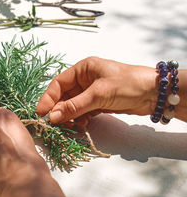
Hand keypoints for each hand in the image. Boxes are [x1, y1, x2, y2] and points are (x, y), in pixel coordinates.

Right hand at [36, 57, 157, 126]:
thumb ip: (74, 106)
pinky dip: (80, 120)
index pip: (58, 84)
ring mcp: (92, 92)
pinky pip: (83, 112)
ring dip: (69, 117)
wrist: (154, 94)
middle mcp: (85, 80)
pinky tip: (81, 126)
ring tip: (70, 127)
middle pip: (64, 97)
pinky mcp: (99, 104)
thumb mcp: (98, 94)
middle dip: (60, 110)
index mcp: (83, 69)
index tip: (41, 112)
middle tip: (55, 124)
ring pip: (73, 106)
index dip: (48, 98)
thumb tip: (53, 117)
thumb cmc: (127, 84)